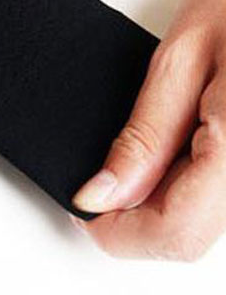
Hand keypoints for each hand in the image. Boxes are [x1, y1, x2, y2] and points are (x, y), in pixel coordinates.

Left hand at [72, 0, 225, 260]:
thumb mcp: (181, 59)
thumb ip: (144, 136)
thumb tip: (100, 194)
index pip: (174, 234)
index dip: (117, 231)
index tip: (83, 202)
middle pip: (188, 236)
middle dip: (134, 217)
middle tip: (103, 175)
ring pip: (203, 221)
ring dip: (160, 200)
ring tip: (143, 149)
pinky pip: (217, 196)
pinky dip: (184, 184)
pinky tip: (171, 147)